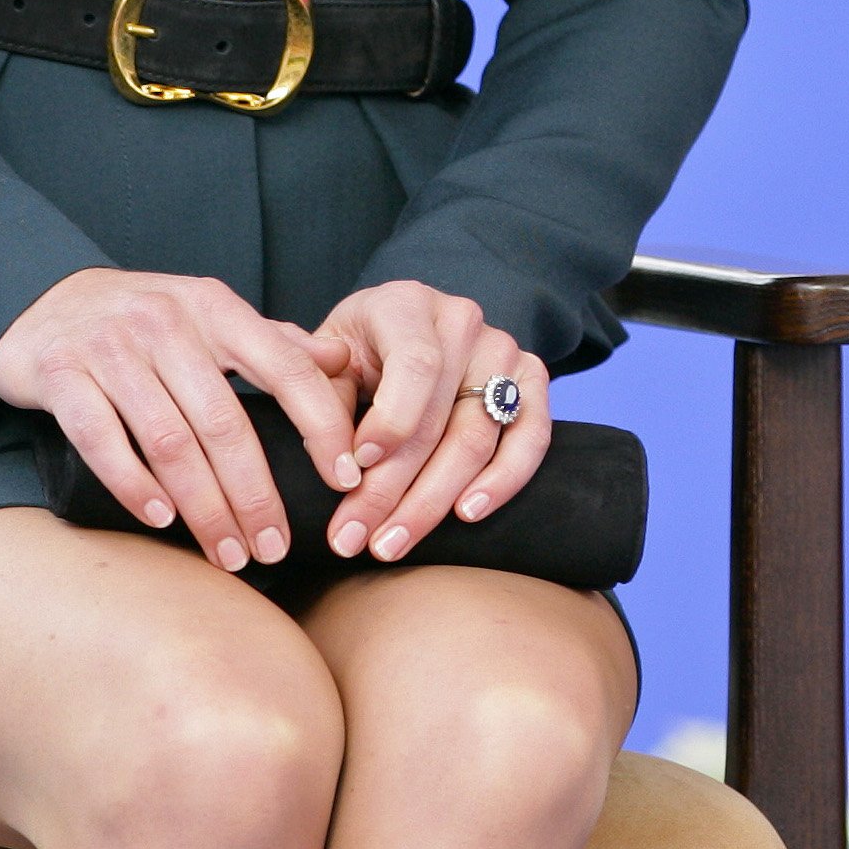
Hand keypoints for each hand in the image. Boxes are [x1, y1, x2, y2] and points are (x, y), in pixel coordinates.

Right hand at [0, 268, 363, 574]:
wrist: (45, 300)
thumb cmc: (146, 320)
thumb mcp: (211, 316)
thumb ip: (273, 341)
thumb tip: (341, 362)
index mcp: (215, 308)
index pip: (286, 367)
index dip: (320, 425)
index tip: (345, 478)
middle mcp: (166, 322)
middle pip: (225, 422)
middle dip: (255, 495)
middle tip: (275, 548)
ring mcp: (110, 347)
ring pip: (169, 441)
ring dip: (203, 508)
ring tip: (228, 553)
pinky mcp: (61, 373)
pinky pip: (101, 440)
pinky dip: (134, 486)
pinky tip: (162, 521)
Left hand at [315, 281, 553, 565]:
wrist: (395, 334)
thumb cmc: (352, 355)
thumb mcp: (321, 363)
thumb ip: (317, 399)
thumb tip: (338, 465)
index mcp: (405, 305)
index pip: (415, 364)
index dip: (389, 423)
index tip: (352, 471)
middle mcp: (462, 321)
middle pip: (441, 417)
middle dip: (394, 488)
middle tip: (354, 540)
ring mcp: (502, 349)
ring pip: (479, 437)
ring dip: (434, 500)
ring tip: (392, 543)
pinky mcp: (530, 379)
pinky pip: (531, 436)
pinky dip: (504, 480)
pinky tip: (467, 514)